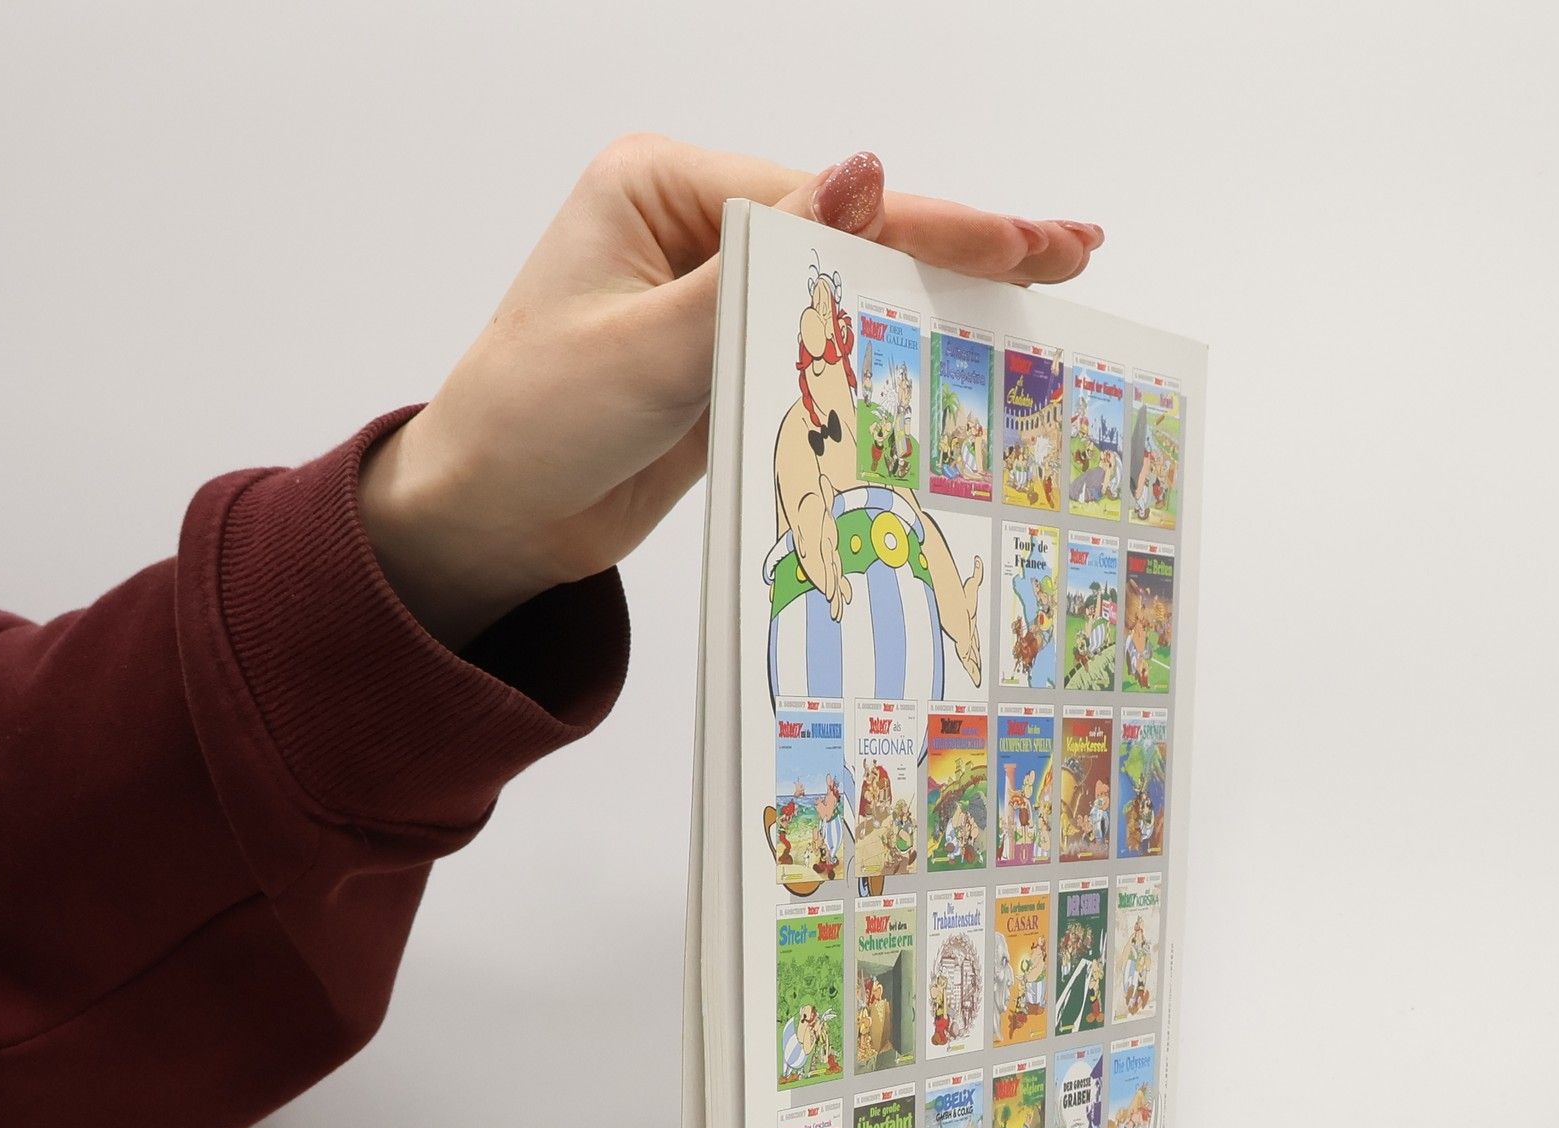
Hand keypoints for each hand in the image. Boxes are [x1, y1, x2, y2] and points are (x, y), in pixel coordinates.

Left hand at [360, 136, 1101, 645]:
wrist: (487, 521)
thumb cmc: (532, 423)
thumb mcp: (648, 346)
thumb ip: (763, 272)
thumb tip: (866, 176)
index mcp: (666, 189)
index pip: (824, 201)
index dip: (933, 225)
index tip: (1028, 241)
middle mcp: (698, 229)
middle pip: (852, 233)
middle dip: (962, 246)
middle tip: (1072, 250)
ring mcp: (718, 295)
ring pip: (850, 291)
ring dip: (938, 297)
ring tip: (1042, 294)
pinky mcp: (729, 360)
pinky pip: (825, 349)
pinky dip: (890, 351)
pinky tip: (956, 351)